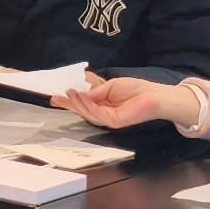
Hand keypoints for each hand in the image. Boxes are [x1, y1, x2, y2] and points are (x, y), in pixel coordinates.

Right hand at [53, 72, 177, 125]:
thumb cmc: (136, 89)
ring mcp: (109, 119)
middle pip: (83, 111)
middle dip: (69, 105)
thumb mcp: (111, 86)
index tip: (57, 97)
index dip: (71, 101)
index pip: (85, 104)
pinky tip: (81, 96)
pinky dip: (88, 105)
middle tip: (56, 99)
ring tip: (69, 94)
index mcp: (104, 106)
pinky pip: (97, 113)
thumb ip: (96, 92)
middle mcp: (105, 114)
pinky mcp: (114, 121)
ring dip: (77, 103)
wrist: (154, 95)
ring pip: (88, 113)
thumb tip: (80, 93)